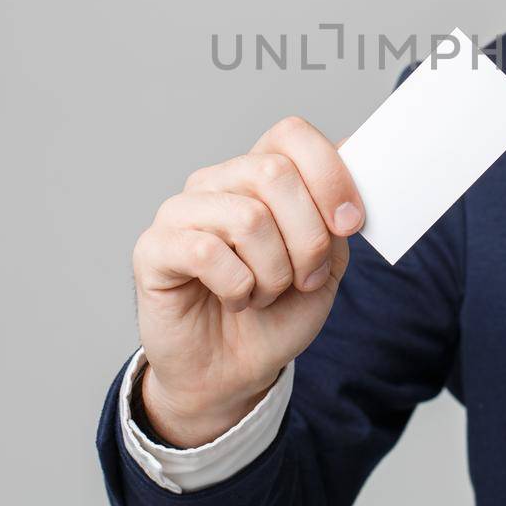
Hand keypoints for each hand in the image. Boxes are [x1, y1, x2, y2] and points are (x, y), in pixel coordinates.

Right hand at [131, 116, 364, 445]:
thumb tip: (352, 162)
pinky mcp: (154, 248)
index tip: (350, 224)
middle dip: (307, 238)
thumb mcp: (327, 262)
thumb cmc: (278, 312)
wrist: (235, 371)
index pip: (291, 134)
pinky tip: (235, 300)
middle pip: (275, 173)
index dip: (330, 175)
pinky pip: (207, 252)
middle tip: (305, 279)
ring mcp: (181, 211)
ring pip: (248, 217)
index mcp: (259, 173)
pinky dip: (238, 288)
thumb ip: (336, 215)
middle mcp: (218, 181)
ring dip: (273, 273)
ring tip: (264, 294)